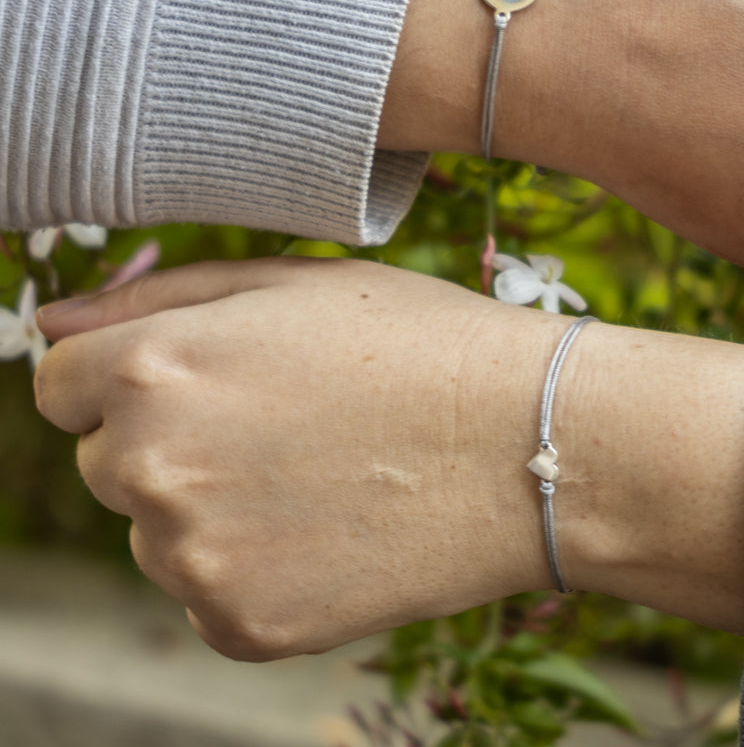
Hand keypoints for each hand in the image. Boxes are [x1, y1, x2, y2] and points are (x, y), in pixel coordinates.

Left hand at [33, 258, 743, 659]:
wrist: (525, 443)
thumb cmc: (417, 342)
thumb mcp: (293, 282)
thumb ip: (156, 295)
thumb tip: (51, 322)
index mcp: (153, 367)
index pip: (59, 381)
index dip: (130, 375)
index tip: (203, 379)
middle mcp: (149, 467)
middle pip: (105, 461)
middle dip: (169, 441)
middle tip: (282, 424)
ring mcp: (190, 560)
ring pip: (157, 531)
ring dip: (210, 507)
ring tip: (319, 474)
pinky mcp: (238, 627)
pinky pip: (207, 592)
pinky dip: (252, 567)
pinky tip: (331, 528)